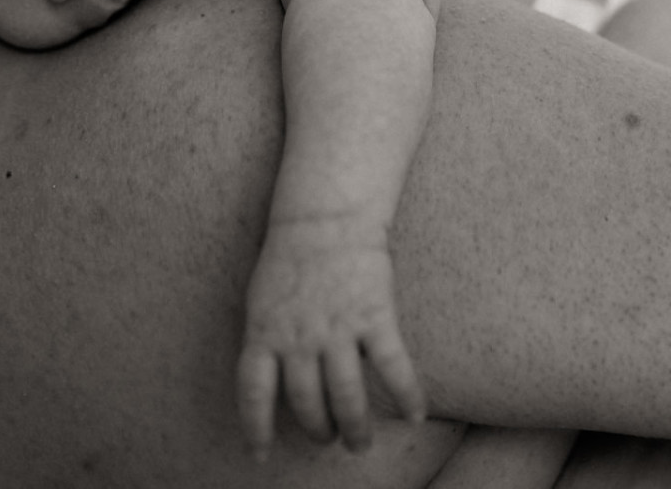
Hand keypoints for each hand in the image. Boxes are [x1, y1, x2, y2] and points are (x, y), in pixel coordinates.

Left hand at [236, 215, 426, 456]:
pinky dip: (407, 394)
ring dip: (355, 427)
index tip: (260, 454)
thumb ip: (267, 339)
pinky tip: (416, 415)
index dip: (256, 428)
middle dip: (318, 429)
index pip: (254, 393)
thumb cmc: (291, 256)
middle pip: (306, 402)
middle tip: (327, 440)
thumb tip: (273, 376)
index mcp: (265, 333)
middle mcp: (299, 339)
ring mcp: (338, 330)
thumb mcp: (262, 299)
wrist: (327, 215)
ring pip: (346, 396)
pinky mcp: (374, 317)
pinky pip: (392, 366)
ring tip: (360, 443)